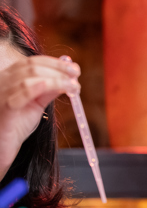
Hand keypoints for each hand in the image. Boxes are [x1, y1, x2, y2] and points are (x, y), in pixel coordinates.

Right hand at [0, 56, 79, 178]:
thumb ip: (48, 92)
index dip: (55, 63)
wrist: (1, 145)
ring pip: (29, 77)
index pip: (32, 62)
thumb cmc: (16, 124)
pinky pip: (23, 93)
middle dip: (58, 69)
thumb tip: (68, 81)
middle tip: (77, 76)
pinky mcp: (6, 107)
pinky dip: (40, 86)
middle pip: (32, 67)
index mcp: (11, 77)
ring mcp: (3, 93)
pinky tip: (56, 86)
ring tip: (73, 86)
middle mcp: (4, 81)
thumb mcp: (36, 104)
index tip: (74, 69)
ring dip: (56, 79)